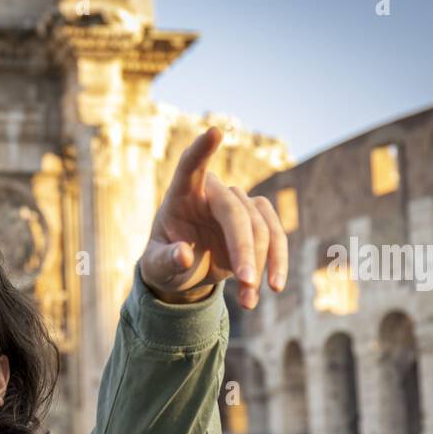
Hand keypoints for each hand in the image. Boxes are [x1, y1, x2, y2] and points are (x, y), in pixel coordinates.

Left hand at [137, 126, 287, 309]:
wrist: (185, 271)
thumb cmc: (165, 262)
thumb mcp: (156, 267)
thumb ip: (166, 261)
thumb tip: (184, 254)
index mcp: (180, 195)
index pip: (189, 167)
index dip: (200, 151)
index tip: (215, 132)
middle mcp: (211, 193)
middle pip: (234, 211)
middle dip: (243, 248)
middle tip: (244, 281)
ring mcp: (237, 205)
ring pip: (260, 227)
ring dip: (260, 265)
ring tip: (249, 301)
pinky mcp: (257, 221)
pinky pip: (276, 237)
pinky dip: (275, 264)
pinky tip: (270, 288)